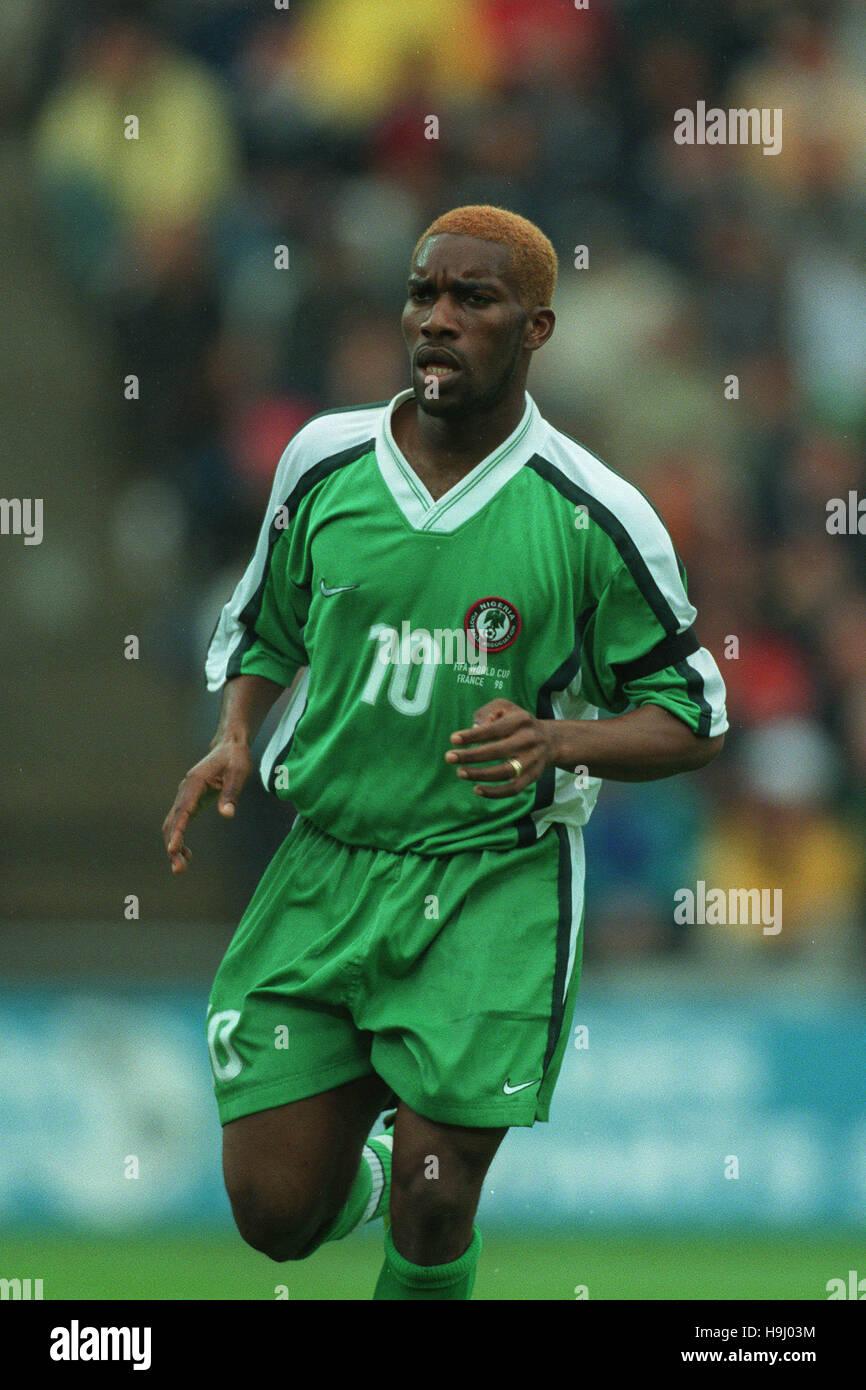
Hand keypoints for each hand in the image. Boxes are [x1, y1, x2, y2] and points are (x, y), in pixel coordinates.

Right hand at [162, 740, 251, 873]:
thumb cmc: (235, 758)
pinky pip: (179, 822)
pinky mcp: (190, 801)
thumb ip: (231, 794)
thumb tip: (227, 815)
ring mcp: (185, 795)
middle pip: (173, 821)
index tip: (173, 848)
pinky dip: (179, 838)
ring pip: (172, 823)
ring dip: (173, 845)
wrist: (229, 746)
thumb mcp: (239, 773)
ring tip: (180, 868)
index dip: (178, 831)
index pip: (183, 811)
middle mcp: (185, 790)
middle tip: (179, 869)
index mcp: (195, 783)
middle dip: (173, 846)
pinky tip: (188, 854)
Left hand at [445, 699, 557, 798]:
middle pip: (498, 751)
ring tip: (460, 772)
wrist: (551, 740)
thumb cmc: (519, 722)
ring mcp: (532, 760)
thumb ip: (487, 713)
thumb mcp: (505, 708)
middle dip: (471, 756)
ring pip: (506, 772)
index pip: (494, 729)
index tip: (453, 739)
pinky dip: (494, 793)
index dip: (473, 735)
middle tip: (449, 757)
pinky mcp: (533, 777)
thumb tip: (474, 729)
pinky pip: (513, 789)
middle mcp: (529, 740)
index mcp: (521, 720)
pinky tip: (476, 789)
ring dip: (480, 774)